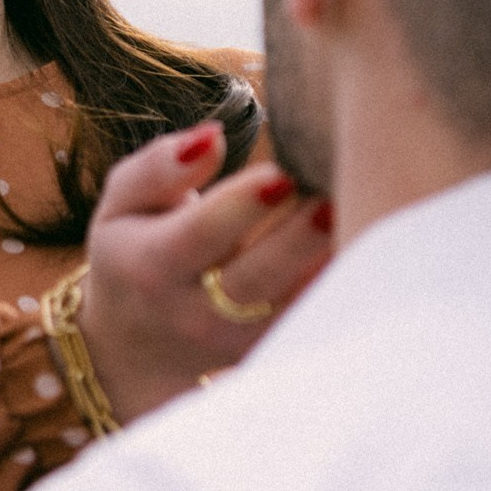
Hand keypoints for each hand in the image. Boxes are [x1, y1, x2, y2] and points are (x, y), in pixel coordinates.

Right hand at [74, 122, 332, 424]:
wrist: (134, 345)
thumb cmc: (134, 250)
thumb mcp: (123, 203)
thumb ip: (159, 167)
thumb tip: (212, 137)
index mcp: (150, 266)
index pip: (201, 233)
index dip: (242, 204)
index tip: (283, 172)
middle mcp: (192, 312)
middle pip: (255, 278)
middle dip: (299, 237)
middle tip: (333, 195)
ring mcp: (235, 342)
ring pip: (291, 308)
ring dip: (328, 263)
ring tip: (357, 214)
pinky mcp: (269, 353)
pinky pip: (311, 321)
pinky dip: (340, 287)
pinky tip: (366, 245)